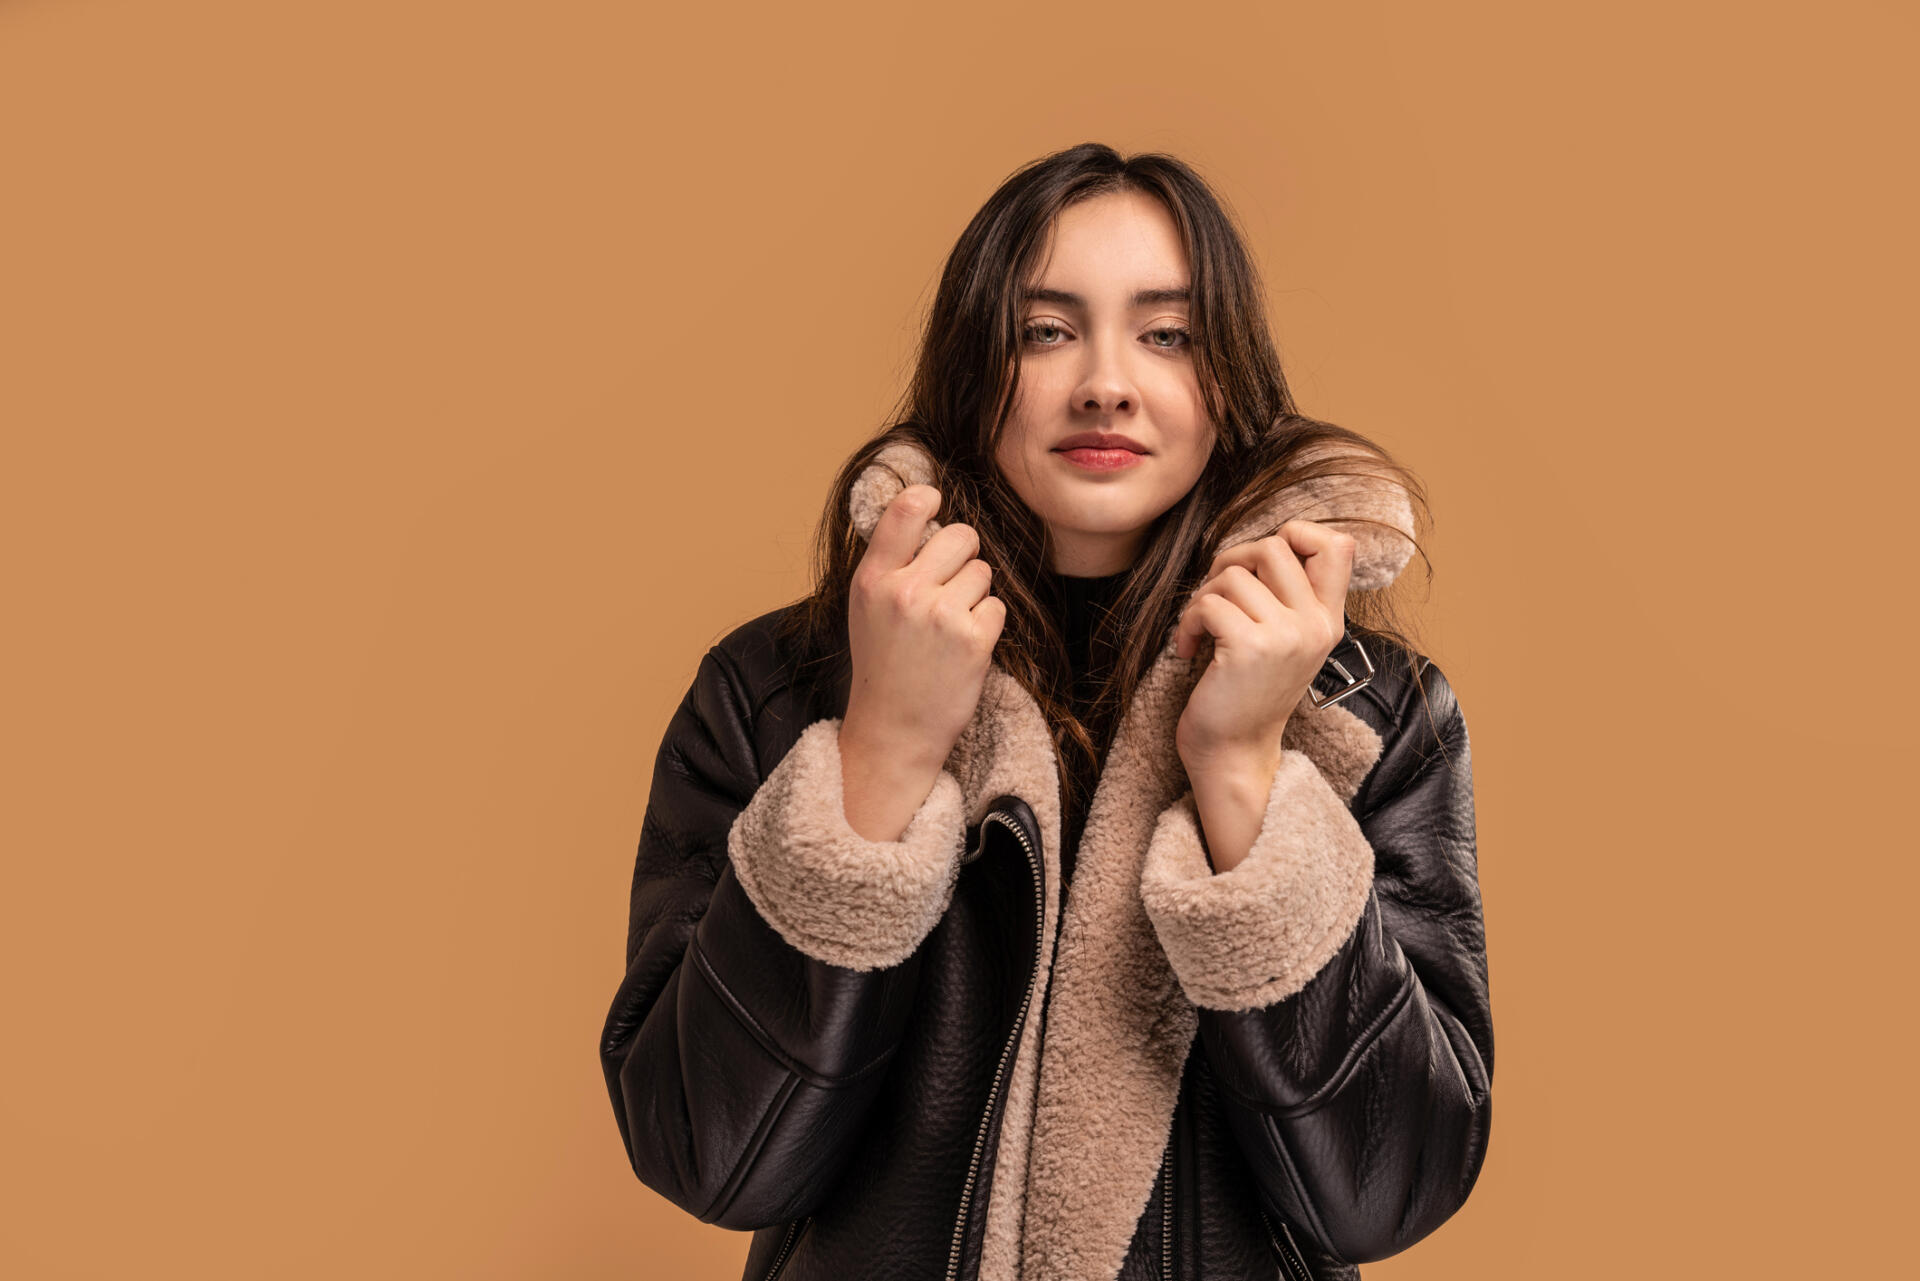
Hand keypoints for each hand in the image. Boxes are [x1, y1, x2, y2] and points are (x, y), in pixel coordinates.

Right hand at [839, 485, 1004, 838]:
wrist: (894, 730)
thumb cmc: (884, 664)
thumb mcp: (867, 607)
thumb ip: (890, 561)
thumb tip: (925, 507)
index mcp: (872, 580)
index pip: (905, 510)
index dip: (928, 499)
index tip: (935, 502)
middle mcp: (904, 592)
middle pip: (961, 535)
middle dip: (963, 555)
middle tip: (948, 587)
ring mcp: (940, 615)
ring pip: (983, 572)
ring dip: (975, 595)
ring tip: (948, 627)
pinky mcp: (973, 640)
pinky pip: (997, 606)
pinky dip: (987, 625)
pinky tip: (962, 648)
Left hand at [1171, 521, 1356, 776]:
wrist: (1234, 752)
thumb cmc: (1247, 693)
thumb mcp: (1283, 642)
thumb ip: (1286, 597)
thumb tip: (1261, 543)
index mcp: (1328, 620)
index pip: (1337, 545)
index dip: (1296, 535)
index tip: (1260, 567)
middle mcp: (1315, 625)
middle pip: (1273, 545)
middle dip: (1231, 562)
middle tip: (1216, 597)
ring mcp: (1286, 636)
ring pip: (1232, 574)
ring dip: (1203, 598)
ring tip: (1202, 631)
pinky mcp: (1250, 648)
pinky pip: (1208, 603)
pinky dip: (1187, 623)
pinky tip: (1190, 650)